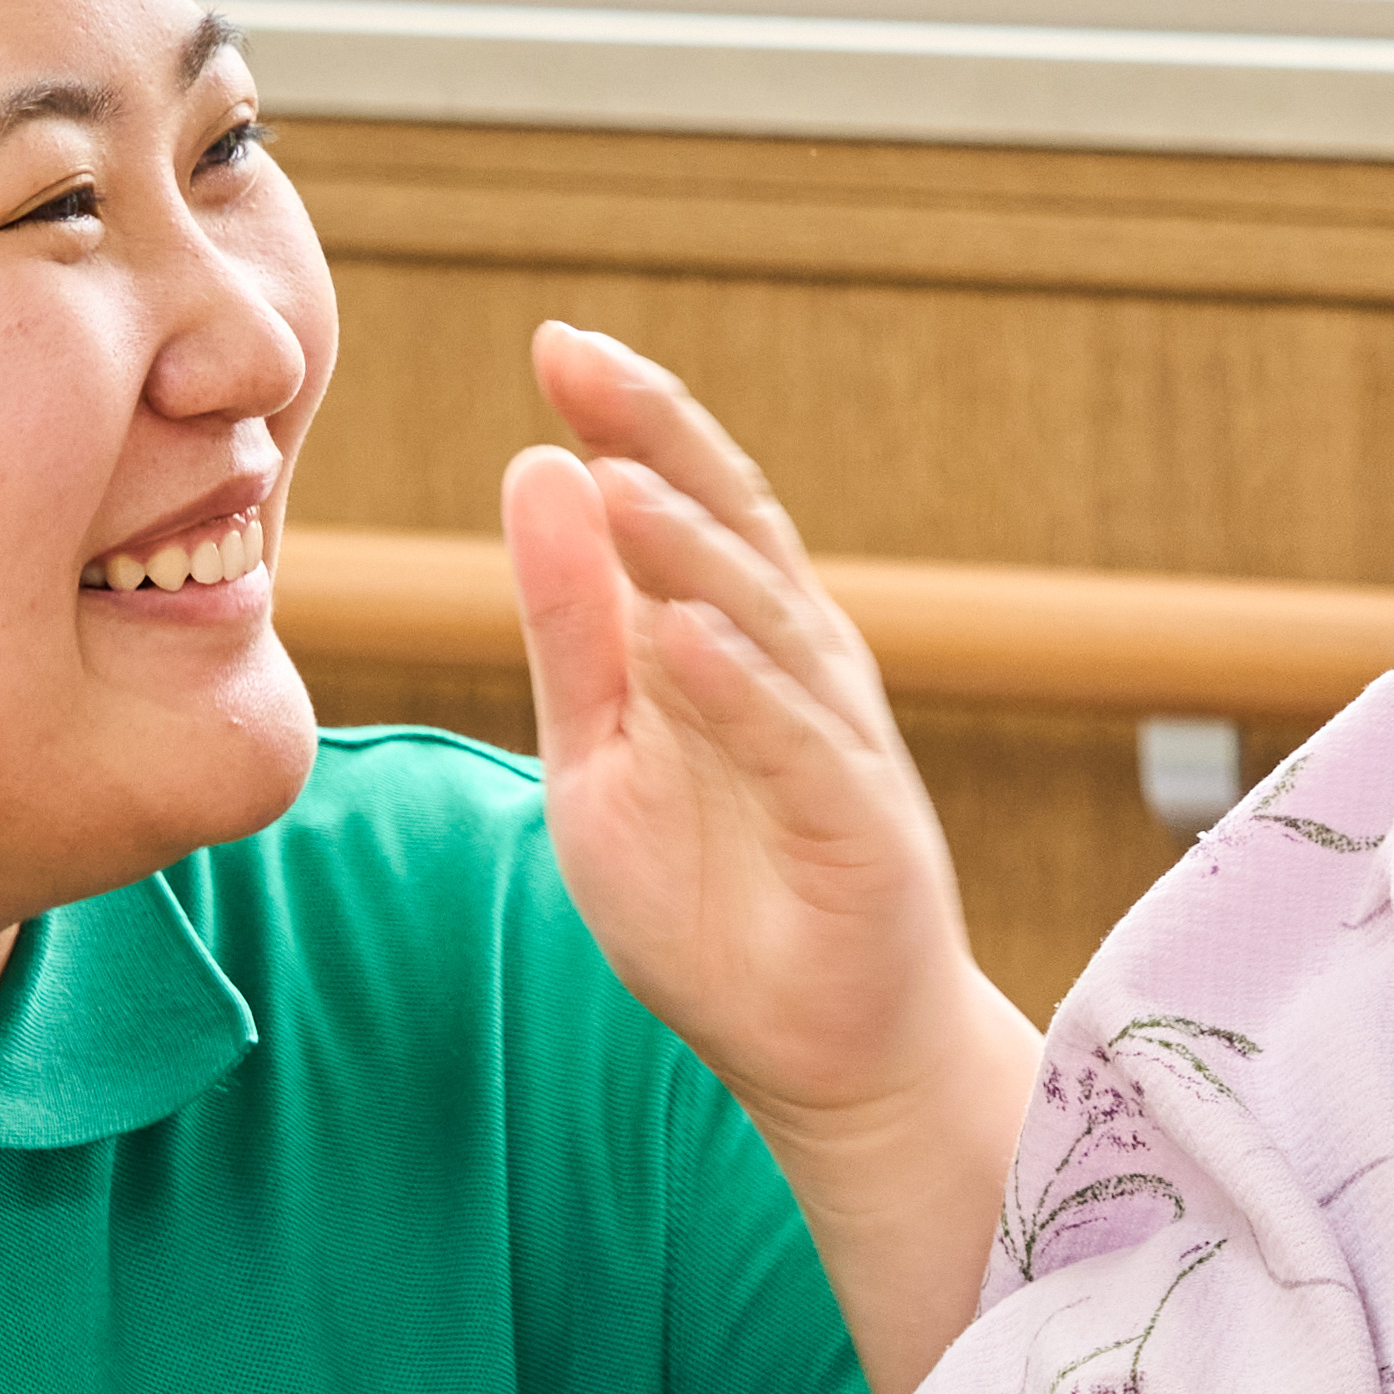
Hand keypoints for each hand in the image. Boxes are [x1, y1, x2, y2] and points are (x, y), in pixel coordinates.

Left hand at [505, 321, 979, 1132]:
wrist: (825, 1050)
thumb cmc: (717, 907)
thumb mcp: (601, 757)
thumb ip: (574, 627)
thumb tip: (539, 469)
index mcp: (731, 636)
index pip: (680, 501)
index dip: (627, 420)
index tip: (556, 343)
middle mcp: (792, 664)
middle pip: (735, 525)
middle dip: (660, 440)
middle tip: (584, 360)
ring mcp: (831, 739)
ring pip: (765, 620)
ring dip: (693, 551)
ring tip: (620, 482)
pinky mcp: (854, 825)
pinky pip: (796, 744)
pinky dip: (742, 688)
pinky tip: (685, 638)